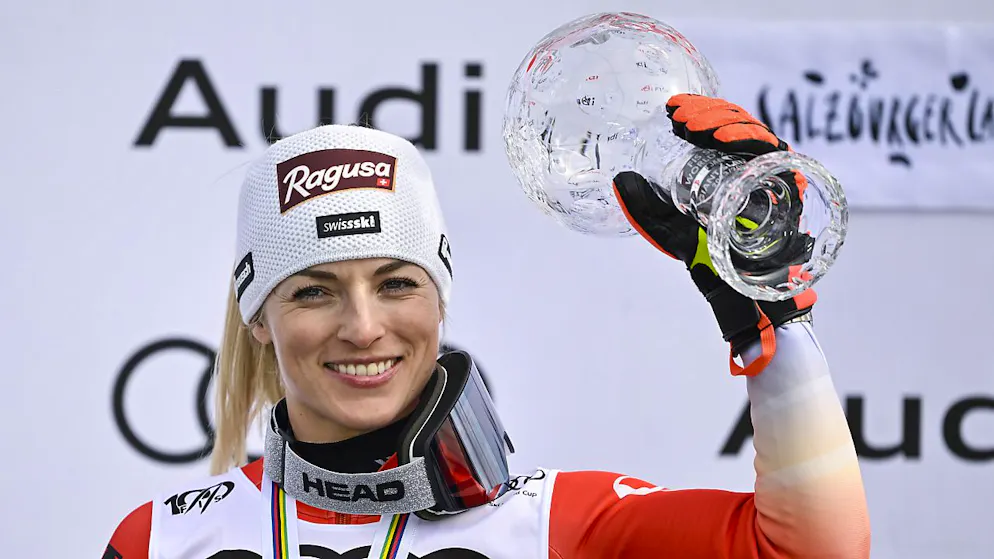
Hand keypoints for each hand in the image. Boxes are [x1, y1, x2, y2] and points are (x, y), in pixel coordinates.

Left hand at [612, 94, 815, 375]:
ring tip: (695, 128)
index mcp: (728, 169)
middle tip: (680, 118)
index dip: (699, 110)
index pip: (719, 126)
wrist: (741, 296)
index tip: (672, 110)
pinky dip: (752, 142)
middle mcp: (753, 168)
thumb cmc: (713, 261)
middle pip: (738, 122)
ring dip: (725, 122)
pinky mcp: (790, 189)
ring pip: (756, 132)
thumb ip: (646, 209)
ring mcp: (773, 177)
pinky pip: (776, 155)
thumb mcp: (671, 230)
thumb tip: (619, 178)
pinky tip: (726, 140)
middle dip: (709, 113)